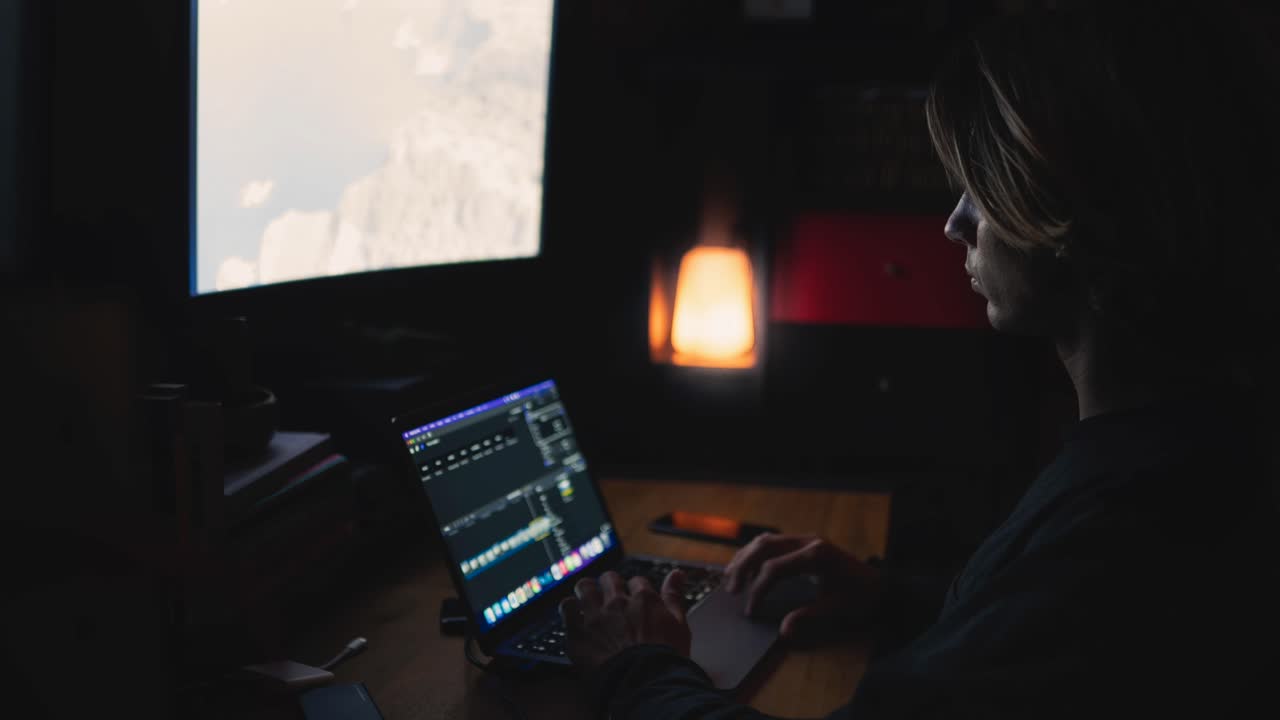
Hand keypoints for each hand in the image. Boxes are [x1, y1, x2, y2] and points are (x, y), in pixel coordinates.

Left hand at [558, 570, 691, 671]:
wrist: (644, 683)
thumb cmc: (665, 659)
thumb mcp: (679, 625)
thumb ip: (674, 596)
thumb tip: (677, 573)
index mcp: (643, 599)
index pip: (637, 581)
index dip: (635, 590)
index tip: (634, 599)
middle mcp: (618, 602)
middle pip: (609, 579)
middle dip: (610, 584)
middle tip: (609, 596)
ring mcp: (596, 616)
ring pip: (585, 587)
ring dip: (586, 590)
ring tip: (587, 597)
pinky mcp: (578, 632)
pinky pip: (567, 607)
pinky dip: (569, 607)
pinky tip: (572, 612)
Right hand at [725, 533, 881, 641]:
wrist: (880, 585)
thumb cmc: (861, 596)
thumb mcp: (836, 609)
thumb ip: (807, 616)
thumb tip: (783, 631)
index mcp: (816, 555)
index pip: (774, 568)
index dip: (758, 589)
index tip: (750, 609)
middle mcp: (808, 541)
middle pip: (764, 546)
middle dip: (743, 566)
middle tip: (731, 590)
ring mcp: (806, 539)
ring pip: (766, 540)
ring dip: (746, 557)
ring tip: (731, 578)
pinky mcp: (804, 543)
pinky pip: (774, 542)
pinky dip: (756, 554)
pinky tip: (747, 568)